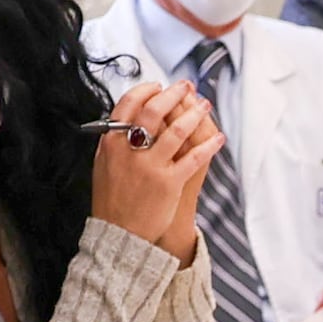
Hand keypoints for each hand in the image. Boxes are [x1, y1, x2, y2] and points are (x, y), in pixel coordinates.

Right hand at [91, 81, 220, 255]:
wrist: (119, 235)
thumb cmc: (112, 201)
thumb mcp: (103, 165)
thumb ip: (114, 140)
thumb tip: (127, 116)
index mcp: (111, 144)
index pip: (128, 105)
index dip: (146, 91)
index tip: (158, 86)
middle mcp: (129, 152)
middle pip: (153, 110)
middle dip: (173, 94)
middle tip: (186, 86)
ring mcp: (149, 167)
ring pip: (176, 130)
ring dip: (194, 113)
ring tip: (204, 105)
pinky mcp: (168, 183)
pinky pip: (193, 158)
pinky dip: (209, 145)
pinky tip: (219, 138)